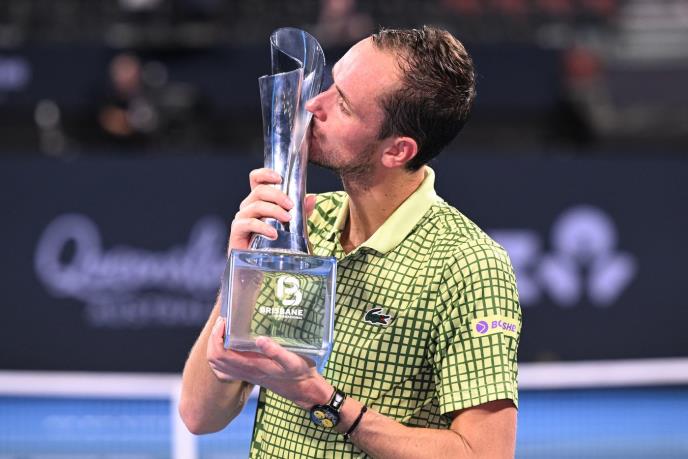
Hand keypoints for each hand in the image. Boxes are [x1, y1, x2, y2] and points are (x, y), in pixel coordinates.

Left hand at [207, 317, 330, 408]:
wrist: (302, 389)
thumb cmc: (299, 373)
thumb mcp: (292, 361)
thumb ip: (277, 351)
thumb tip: (260, 339)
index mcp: (252, 365)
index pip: (221, 354)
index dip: (216, 337)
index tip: (224, 321)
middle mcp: (245, 371)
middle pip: (214, 359)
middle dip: (213, 338)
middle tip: (223, 322)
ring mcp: (245, 374)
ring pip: (217, 365)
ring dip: (215, 346)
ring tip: (224, 331)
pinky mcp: (248, 375)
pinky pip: (225, 370)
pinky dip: (220, 359)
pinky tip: (229, 347)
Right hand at [228, 168, 316, 251]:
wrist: (258, 266)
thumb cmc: (272, 243)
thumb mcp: (291, 225)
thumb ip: (301, 211)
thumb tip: (312, 198)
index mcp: (259, 200)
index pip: (256, 179)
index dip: (265, 174)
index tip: (280, 178)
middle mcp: (248, 206)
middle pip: (259, 191)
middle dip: (278, 196)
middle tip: (291, 206)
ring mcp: (241, 218)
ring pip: (256, 206)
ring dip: (274, 211)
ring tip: (287, 219)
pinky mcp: (237, 231)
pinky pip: (249, 223)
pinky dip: (263, 227)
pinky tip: (274, 234)